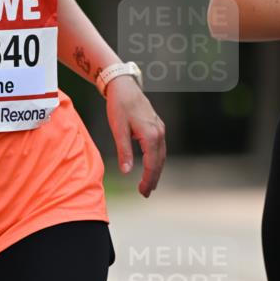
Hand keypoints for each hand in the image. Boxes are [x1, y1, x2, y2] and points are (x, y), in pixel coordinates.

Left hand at [105, 76, 165, 196]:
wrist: (124, 86)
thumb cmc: (119, 106)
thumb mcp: (118, 129)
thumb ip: (123, 150)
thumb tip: (126, 171)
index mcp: (150, 134)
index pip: (151, 163)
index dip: (147, 179)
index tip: (142, 191)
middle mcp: (159, 132)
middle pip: (159, 162)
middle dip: (153, 179)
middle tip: (145, 194)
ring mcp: (160, 129)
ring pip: (161, 155)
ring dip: (156, 171)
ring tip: (149, 185)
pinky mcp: (158, 126)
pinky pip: (160, 148)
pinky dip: (157, 160)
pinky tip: (151, 167)